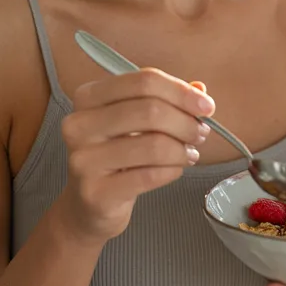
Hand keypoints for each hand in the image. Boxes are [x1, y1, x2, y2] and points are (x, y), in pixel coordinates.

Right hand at [55, 68, 214, 241]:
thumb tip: (199, 91)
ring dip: (182, 149)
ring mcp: (83, 160)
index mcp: (88, 96)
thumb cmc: (115, 155)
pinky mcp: (96, 192)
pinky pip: (150, 176)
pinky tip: (176, 170)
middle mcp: (79, 124)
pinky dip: (173, 171)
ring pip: (154, 145)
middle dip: (185, 122)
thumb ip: (165, 101)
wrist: (87, 204)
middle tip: (201, 133)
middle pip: (150, 110)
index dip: (180, 91)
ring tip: (190, 154)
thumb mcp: (135, 121)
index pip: (143, 81)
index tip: (206, 106)